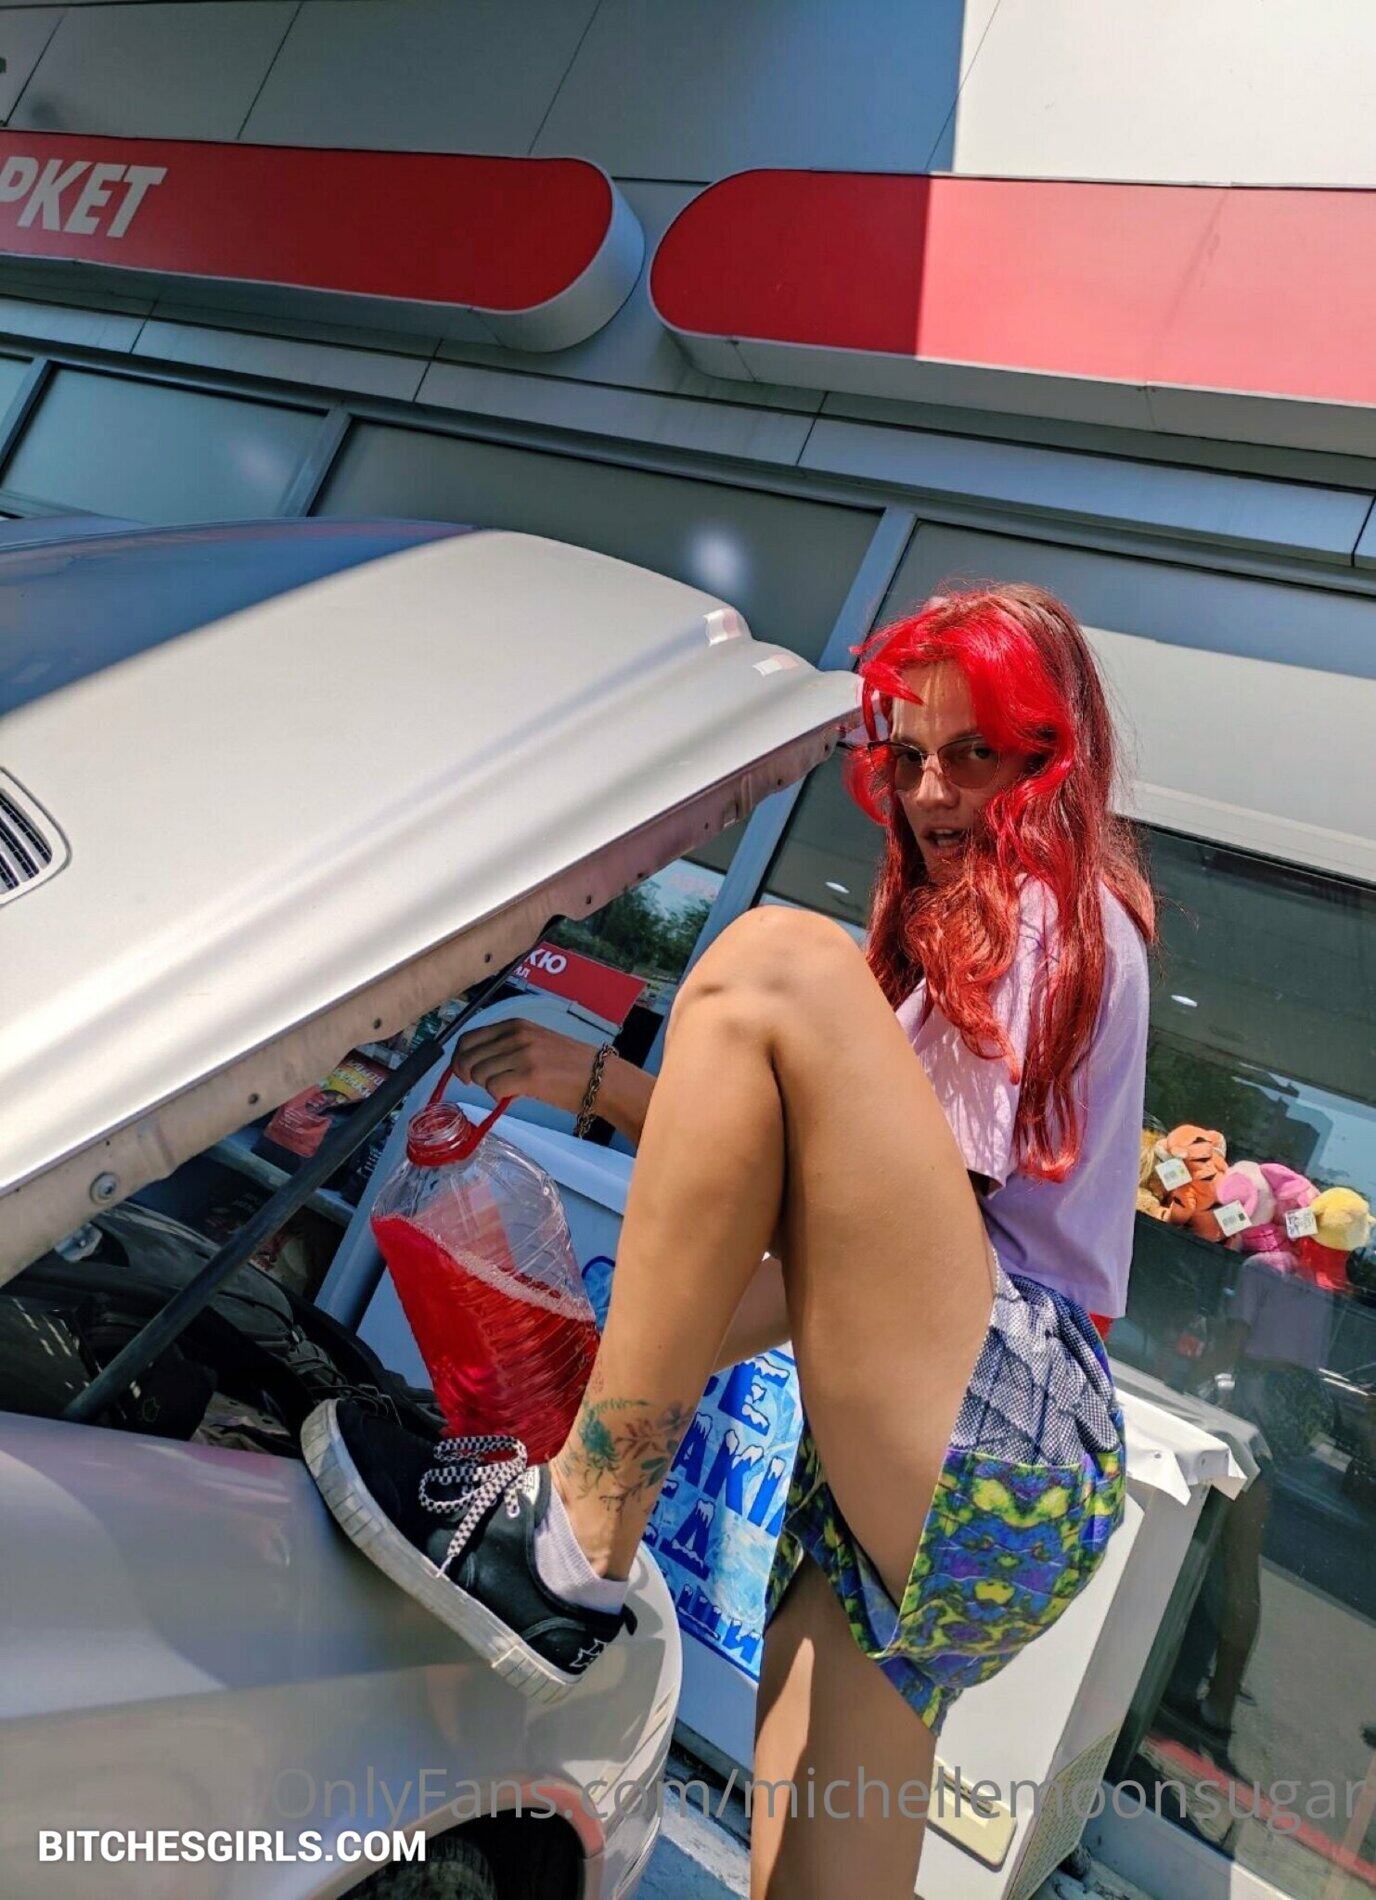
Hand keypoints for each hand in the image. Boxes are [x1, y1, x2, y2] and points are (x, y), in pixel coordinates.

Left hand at [450, 1017, 602, 1116]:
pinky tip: (514, 1095)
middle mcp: (516, 1035)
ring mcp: (523, 1054)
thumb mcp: (535, 1043)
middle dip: (468, 1075)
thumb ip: (507, 1048)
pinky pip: (494, 1088)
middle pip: (468, 1057)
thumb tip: (476, 1065)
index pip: (469, 1038)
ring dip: (487, 1086)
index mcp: (515, 1025)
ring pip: (479, 1074)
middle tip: (483, 1085)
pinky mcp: (530, 1076)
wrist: (600, 1077)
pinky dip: (498, 1096)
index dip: (459, 1058)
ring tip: (507, 1088)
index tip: (463, 1073)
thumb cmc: (569, 1065)